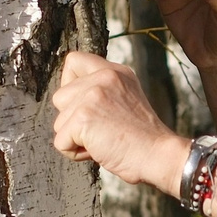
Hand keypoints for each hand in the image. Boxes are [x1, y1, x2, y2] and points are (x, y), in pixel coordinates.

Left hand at [51, 52, 186, 190]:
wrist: (158, 155)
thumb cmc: (143, 139)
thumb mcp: (126, 100)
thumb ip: (103, 92)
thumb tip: (72, 102)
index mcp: (115, 72)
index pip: (74, 60)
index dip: (69, 84)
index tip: (82, 104)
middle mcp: (103, 78)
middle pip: (60, 96)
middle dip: (72, 119)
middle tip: (101, 131)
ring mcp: (92, 96)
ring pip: (59, 122)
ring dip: (75, 138)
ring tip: (103, 141)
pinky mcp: (83, 117)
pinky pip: (60, 142)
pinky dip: (75, 153)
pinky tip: (98, 151)